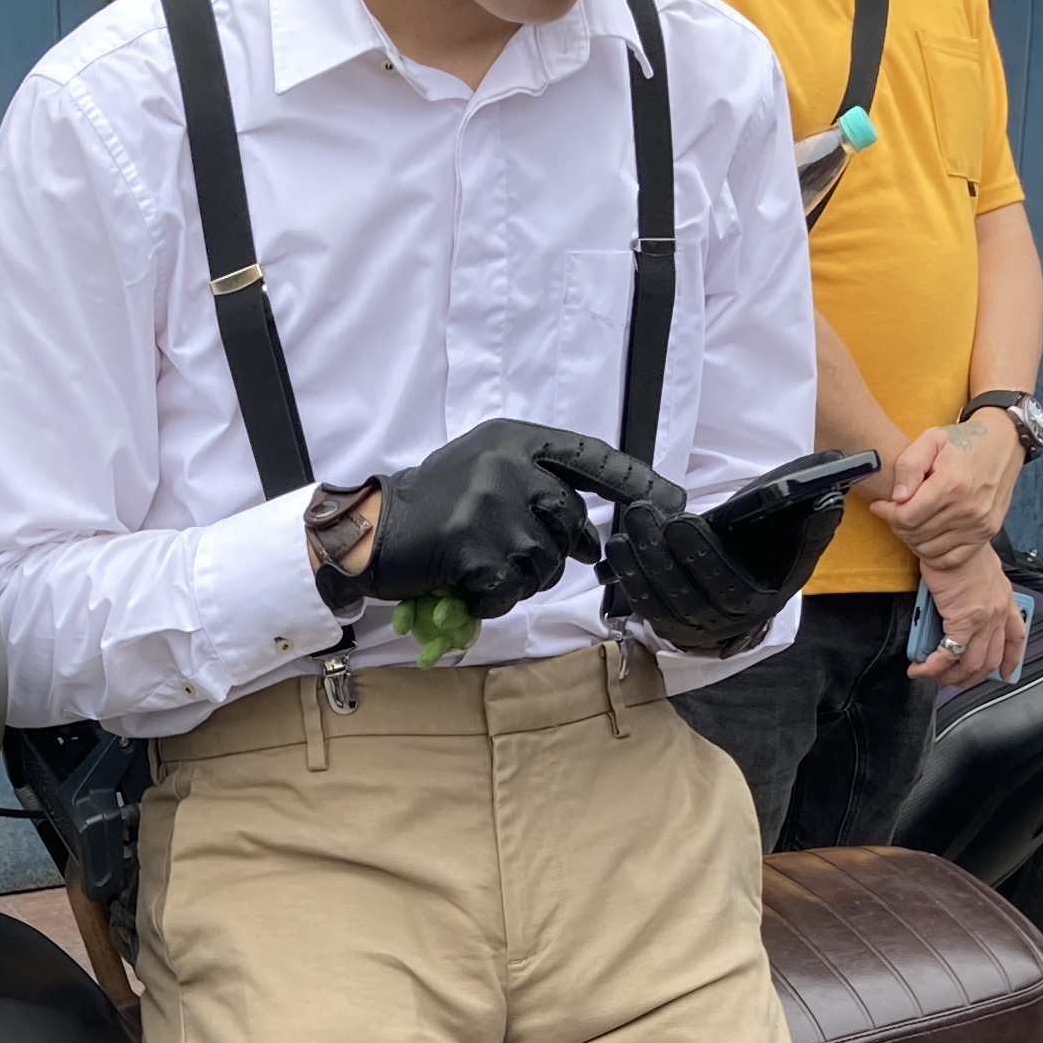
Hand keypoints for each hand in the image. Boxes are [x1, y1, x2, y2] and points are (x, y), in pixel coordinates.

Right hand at [363, 416, 612, 617]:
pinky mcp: (474, 546)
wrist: (372, 529)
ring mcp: (492, 505)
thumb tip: (593, 543)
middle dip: (555, 550)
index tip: (670, 498)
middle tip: (517, 557)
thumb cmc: (432, 506)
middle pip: (571, 520)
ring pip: (546, 561)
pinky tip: (467, 589)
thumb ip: (539, 494)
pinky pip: (511, 589)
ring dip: (521, 579)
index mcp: (513, 441)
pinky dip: (492, 600)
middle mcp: (507, 465)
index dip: (632, 479)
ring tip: (483, 569)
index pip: (588, 456)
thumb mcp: (488, 477)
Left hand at [550, 440, 849, 657]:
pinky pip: (644, 606)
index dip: (701, 558)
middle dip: (659, 555)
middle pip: (686, 596)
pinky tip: (618, 547)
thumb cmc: (777, 549)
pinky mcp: (669, 623)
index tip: (679, 523)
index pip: (726, 587)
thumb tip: (829, 501)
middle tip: (642, 515)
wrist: (756, 573)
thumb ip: (814, 523)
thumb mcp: (802, 536)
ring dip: (638, 564)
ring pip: (661, 603)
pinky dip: (628, 578)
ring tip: (628, 525)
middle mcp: (725, 624)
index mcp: (759, 602)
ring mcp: (694, 628)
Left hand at [876, 412, 1018, 574]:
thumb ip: (909, 465)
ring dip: (913, 539)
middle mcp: (968, 509)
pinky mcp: (987, 533)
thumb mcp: (931, 439)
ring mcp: (979, 524)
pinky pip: (950, 559)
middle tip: (896, 511)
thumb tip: (898, 497)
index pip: (906, 516)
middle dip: (898, 524)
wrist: (1003, 443)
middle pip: (915, 534)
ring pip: (929, 549)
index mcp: (952, 484)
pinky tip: (927, 536)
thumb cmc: (962, 440)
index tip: (881, 504)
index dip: (887, 512)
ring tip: (911, 521)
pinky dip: (932, 554)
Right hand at [909, 541, 1028, 686]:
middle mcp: (998, 611)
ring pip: (972, 664)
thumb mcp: (976, 571)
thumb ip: (973, 592)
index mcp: (1004, 597)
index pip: (1017, 635)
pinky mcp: (964, 622)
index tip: (1006, 673)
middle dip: (971, 677)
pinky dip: (933, 667)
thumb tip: (954, 610)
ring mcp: (984, 619)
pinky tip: (920, 667)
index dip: (1012, 659)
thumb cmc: (957, 549)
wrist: (949, 540)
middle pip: (991, 659)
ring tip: (931, 675)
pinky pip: (949, 656)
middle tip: (952, 679)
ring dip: (950, 676)